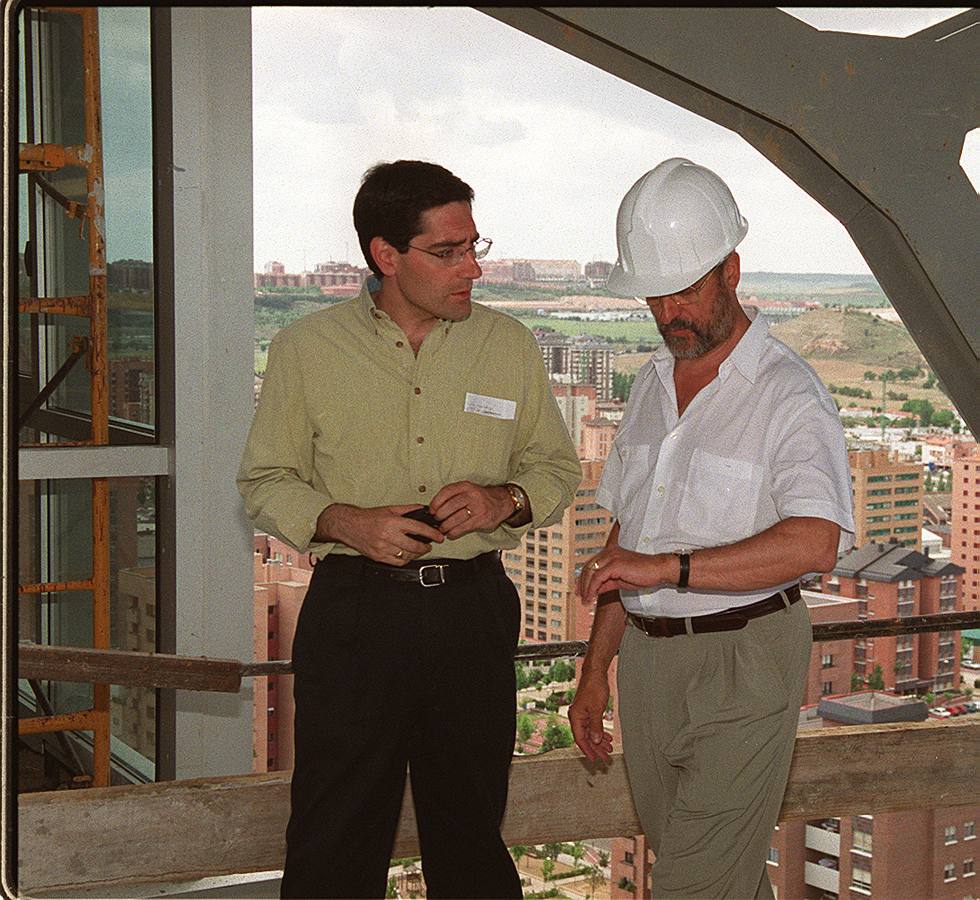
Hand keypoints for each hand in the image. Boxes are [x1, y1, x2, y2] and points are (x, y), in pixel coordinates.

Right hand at [316, 503, 443, 564]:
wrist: (349, 525)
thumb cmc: (368, 517)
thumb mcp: (389, 509)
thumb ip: (408, 509)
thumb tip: (423, 509)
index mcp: (392, 522)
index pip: (418, 529)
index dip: (432, 534)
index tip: (439, 536)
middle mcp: (388, 536)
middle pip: (414, 546)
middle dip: (426, 547)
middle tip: (430, 545)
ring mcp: (382, 548)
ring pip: (407, 556)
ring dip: (416, 554)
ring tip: (419, 549)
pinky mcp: (378, 557)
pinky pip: (397, 562)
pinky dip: (405, 560)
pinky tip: (407, 555)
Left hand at [429, 482, 513, 539]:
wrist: (502, 502)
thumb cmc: (480, 498)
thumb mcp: (468, 490)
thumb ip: (453, 496)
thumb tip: (434, 508)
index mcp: (466, 486)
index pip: (446, 492)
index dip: (436, 502)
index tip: (431, 510)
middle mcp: (472, 495)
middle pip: (450, 506)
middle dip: (440, 515)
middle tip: (436, 520)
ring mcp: (477, 507)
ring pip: (456, 518)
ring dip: (446, 526)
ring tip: (442, 529)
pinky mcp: (481, 519)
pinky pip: (463, 527)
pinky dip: (454, 532)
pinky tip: (451, 534)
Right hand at [568, 671, 612, 763]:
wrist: (595, 673)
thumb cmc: (594, 687)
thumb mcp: (597, 709)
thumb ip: (596, 726)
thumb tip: (595, 741)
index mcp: (575, 717)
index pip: (580, 739)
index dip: (588, 750)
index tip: (595, 759)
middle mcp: (577, 717)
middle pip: (586, 737)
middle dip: (596, 748)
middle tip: (606, 758)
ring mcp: (583, 714)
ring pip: (591, 732)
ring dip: (599, 741)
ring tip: (609, 749)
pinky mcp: (589, 711)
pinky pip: (593, 726)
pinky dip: (600, 732)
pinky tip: (607, 738)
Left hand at [578, 546, 667, 605]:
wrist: (658, 570)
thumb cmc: (643, 574)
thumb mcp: (620, 580)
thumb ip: (606, 583)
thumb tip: (594, 590)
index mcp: (610, 553)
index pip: (591, 564)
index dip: (583, 578)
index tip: (579, 590)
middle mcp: (609, 552)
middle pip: (588, 568)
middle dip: (581, 584)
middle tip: (579, 596)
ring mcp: (611, 557)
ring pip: (590, 573)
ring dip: (585, 588)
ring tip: (585, 600)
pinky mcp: (614, 564)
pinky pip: (597, 578)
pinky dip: (592, 589)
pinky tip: (591, 597)